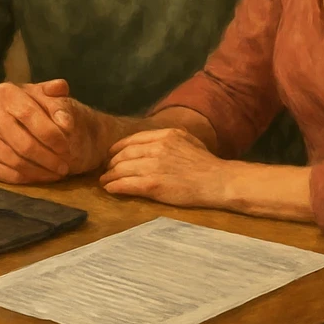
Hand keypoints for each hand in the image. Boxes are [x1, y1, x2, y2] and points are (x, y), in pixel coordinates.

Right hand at [0, 80, 72, 183]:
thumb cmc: (24, 104)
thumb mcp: (41, 94)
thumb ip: (57, 100)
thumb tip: (66, 120)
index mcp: (6, 93)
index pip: (29, 114)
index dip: (50, 133)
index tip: (66, 146)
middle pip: (23, 143)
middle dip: (49, 158)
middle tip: (65, 166)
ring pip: (16, 162)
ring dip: (41, 172)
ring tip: (58, 173)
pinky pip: (6, 175)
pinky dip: (28, 179)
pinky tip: (42, 177)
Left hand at [100, 127, 223, 206]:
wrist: (219, 181)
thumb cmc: (207, 164)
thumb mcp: (188, 140)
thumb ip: (168, 138)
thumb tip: (153, 141)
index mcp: (165, 135)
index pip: (133, 140)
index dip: (119, 148)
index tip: (112, 154)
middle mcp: (157, 147)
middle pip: (125, 154)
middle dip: (112, 163)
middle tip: (106, 169)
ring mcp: (154, 166)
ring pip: (123, 169)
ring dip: (110, 175)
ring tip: (104, 180)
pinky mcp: (153, 185)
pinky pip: (127, 184)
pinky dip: (115, 186)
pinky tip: (110, 188)